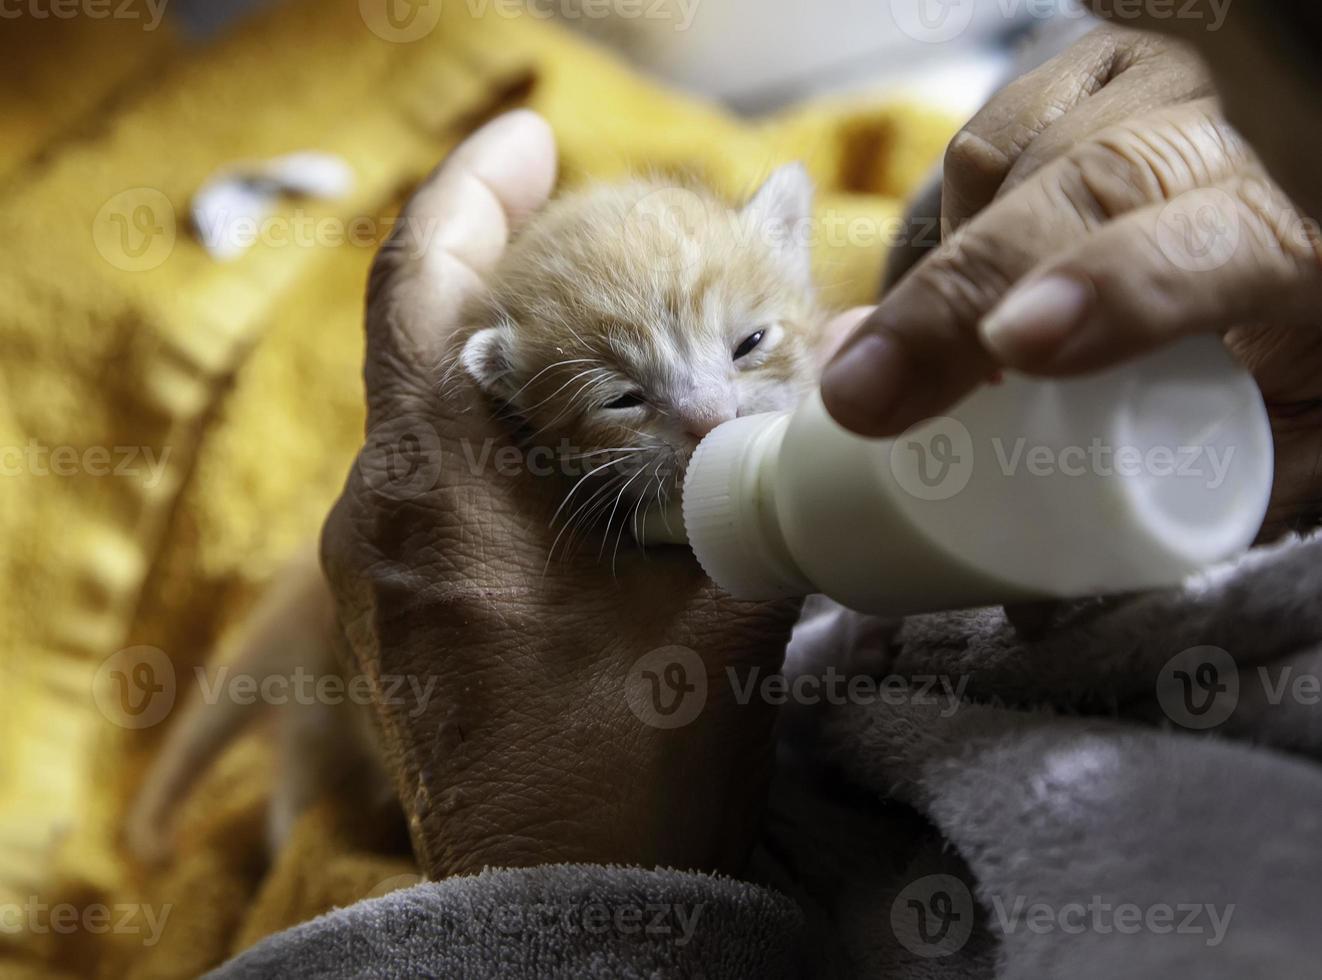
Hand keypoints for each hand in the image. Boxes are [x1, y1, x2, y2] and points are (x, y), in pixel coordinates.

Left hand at [319, 112, 799, 878]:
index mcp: (436, 496)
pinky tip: (597, 434)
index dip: (472, 194)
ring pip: (441, 407)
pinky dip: (518, 424)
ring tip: (616, 315)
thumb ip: (770, 498)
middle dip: (512, 265)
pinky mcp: (422, 607)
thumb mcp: (716, 621)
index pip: (421, 290)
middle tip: (611, 225)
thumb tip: (824, 388)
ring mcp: (393, 568)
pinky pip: (452, 472)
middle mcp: (389, 518)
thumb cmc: (626, 783)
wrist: (561, 922)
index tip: (536, 139)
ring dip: (521, 347)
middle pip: (429, 339)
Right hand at [823, 94, 1321, 536]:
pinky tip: (978, 265)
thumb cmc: (1301, 368)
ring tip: (942, 352)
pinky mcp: (1098, 79)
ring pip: (1019, 156)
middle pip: (1090, 187)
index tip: (1013, 352)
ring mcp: (1163, 95)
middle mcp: (1239, 145)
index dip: (1113, 289)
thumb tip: (1009, 590)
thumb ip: (1175, 507)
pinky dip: (959, 209)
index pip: (1214, 244)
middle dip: (959, 291)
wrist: (1293, 245)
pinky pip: (990, 133)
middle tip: (861, 393)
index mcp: (1310, 249)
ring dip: (959, 260)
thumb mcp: (1291, 454)